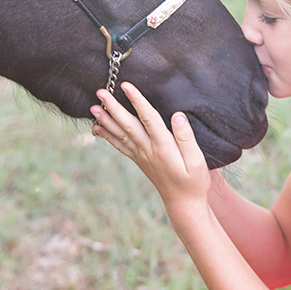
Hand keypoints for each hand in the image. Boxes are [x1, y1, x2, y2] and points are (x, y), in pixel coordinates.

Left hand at [90, 81, 211, 214]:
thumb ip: (186, 138)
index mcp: (163, 147)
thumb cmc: (193, 182)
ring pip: (120, 135)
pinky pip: (120, 146)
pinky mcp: (139, 160)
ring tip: (93, 108)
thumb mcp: (197, 161)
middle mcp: (148, 150)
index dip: (137, 100)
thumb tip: (177, 115)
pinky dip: (107, 136)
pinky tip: (97, 128)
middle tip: (100, 92)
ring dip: (106, 120)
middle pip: (128, 125)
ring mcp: (141, 156)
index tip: (126, 86)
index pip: (148, 118)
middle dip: (113, 107)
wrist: (183, 204)